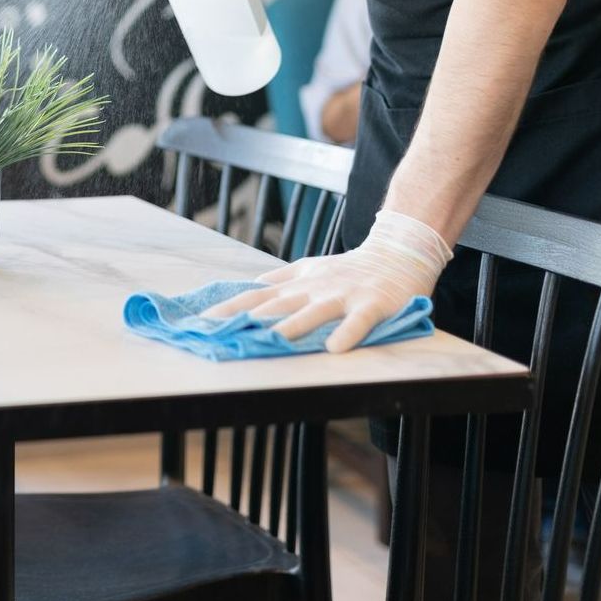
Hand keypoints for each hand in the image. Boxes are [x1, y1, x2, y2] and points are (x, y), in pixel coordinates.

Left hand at [203, 211, 452, 352]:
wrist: (398, 252)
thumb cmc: (352, 267)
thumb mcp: (311, 267)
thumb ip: (282, 278)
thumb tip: (251, 285)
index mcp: (298, 284)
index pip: (256, 296)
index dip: (230, 308)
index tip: (201, 321)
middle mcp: (315, 289)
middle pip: (277, 305)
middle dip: (250, 320)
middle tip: (225, 335)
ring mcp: (343, 296)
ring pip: (314, 312)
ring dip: (292, 327)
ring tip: (272, 341)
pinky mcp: (372, 304)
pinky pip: (359, 321)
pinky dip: (347, 333)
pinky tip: (335, 348)